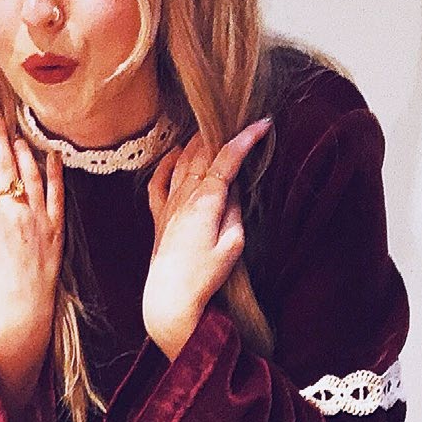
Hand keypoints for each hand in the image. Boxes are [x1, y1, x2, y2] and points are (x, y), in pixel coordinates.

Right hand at [0, 111, 63, 410]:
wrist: (21, 311)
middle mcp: (13, 213)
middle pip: (4, 166)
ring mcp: (37, 218)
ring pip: (30, 173)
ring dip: (22, 149)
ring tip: (17, 131)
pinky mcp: (56, 227)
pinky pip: (57, 192)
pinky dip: (54, 171)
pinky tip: (51, 154)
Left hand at [143, 117, 271, 359]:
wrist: (170, 298)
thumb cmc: (204, 276)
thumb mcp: (233, 245)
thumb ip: (234, 212)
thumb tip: (232, 191)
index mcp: (206, 201)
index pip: (227, 159)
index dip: (246, 138)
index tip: (263, 123)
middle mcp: (184, 197)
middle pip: (203, 153)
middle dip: (223, 134)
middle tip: (240, 123)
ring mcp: (168, 205)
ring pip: (181, 162)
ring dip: (197, 143)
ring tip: (213, 130)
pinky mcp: (158, 217)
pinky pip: (158, 182)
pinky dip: (166, 163)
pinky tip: (174, 154)